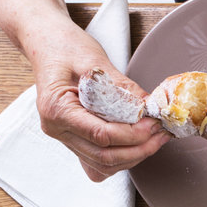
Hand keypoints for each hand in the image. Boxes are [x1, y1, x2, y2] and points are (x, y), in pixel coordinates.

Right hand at [28, 24, 166, 180]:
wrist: (46, 42)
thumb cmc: (65, 46)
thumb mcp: (95, 61)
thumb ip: (122, 88)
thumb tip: (150, 108)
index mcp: (56, 108)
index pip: (101, 135)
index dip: (133, 134)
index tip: (154, 124)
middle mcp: (55, 128)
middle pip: (104, 157)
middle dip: (139, 149)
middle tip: (160, 134)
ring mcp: (63, 136)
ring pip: (103, 164)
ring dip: (134, 156)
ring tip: (155, 138)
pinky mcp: (73, 138)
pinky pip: (98, 161)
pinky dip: (121, 158)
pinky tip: (138, 145)